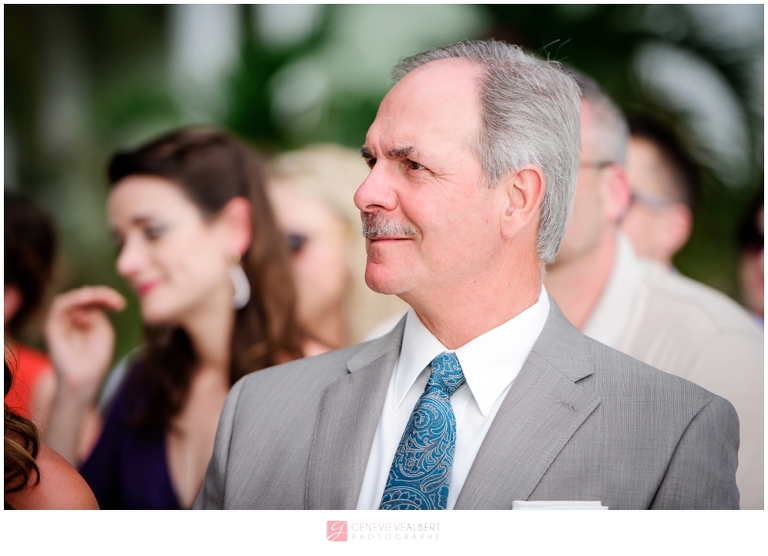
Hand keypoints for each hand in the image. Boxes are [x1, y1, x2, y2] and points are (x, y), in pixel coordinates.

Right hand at [44, 286, 126, 401]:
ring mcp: (60, 321)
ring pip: (71, 298)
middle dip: (101, 295)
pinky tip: (88, 299)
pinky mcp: (52, 326)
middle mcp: (70, 318)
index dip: (107, 297)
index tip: (122, 305)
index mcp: (83, 318)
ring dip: (89, 295)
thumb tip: (89, 296)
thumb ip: (96, 312)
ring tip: (104, 298)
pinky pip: (60, 306)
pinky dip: (75, 299)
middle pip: (82, 296)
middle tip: (117, 302)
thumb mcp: (102, 329)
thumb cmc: (96, 358)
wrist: (85, 378)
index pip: (93, 300)